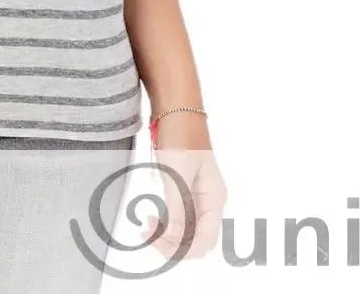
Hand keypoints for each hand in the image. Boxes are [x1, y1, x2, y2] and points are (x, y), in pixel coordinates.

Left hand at [143, 113, 226, 259]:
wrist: (174, 108)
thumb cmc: (180, 136)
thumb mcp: (177, 175)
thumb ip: (176, 209)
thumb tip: (173, 239)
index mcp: (214, 199)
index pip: (204, 240)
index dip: (183, 250)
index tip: (159, 247)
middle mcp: (208, 201)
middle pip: (194, 239)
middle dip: (173, 244)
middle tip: (148, 238)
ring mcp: (196, 195)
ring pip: (184, 230)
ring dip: (166, 234)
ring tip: (145, 228)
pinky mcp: (183, 188)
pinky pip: (176, 216)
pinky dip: (164, 222)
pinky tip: (151, 219)